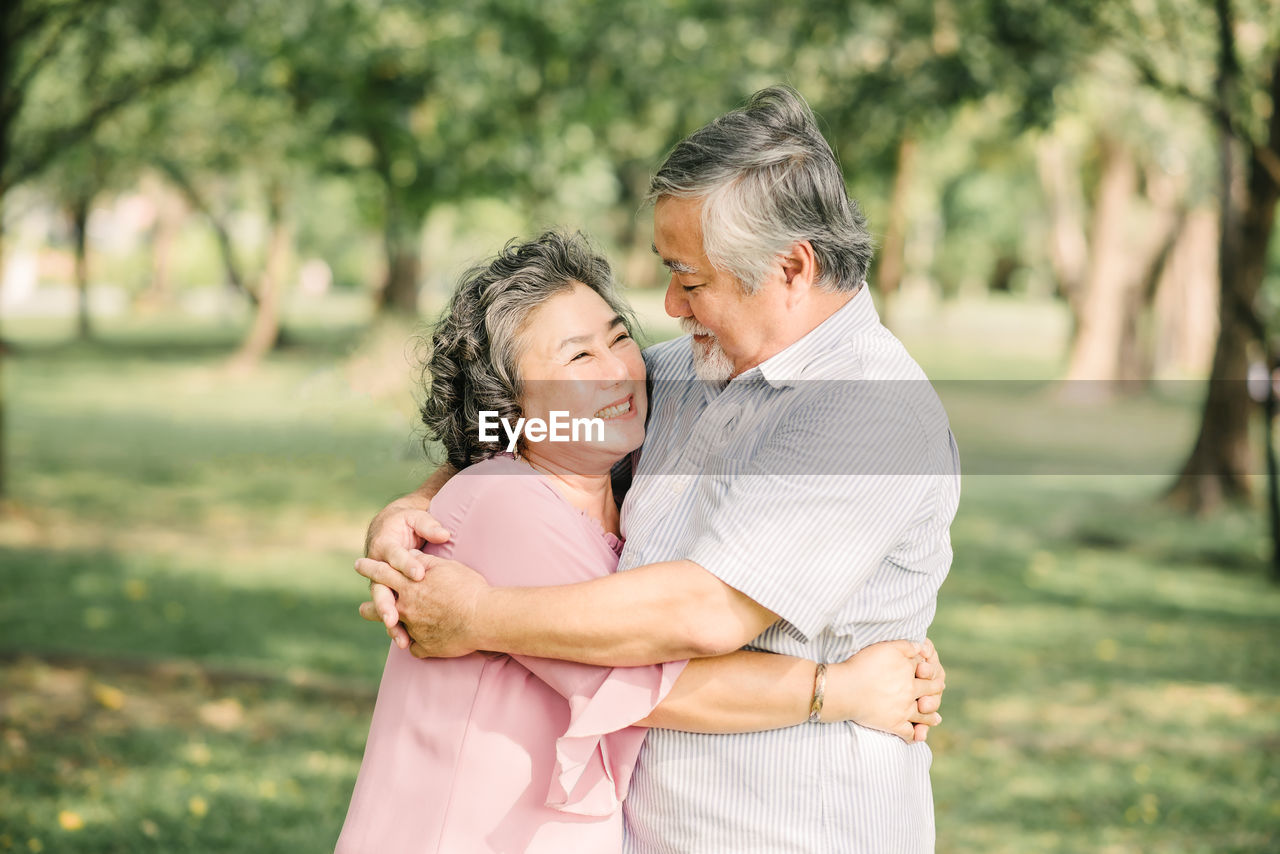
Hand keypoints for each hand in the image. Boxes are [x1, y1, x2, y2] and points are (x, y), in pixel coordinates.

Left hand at [355, 553, 489, 658]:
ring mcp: (414, 630)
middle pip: (381, 607)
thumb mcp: (445, 566)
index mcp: (409, 586)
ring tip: (391, 628)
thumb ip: (423, 562)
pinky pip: (415, 647)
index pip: (382, 573)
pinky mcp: (426, 647)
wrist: (483, 617)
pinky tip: (423, 641)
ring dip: (392, 629)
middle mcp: (407, 609)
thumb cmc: (467, 587)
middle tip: (362, 609)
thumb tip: (410, 556)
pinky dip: (418, 643)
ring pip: (396, 630)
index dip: (370, 568)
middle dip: (371, 607)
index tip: (358, 564)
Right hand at [362, 499, 450, 647]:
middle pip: (381, 589)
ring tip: (401, 640)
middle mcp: (380, 568)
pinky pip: (392, 613)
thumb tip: (444, 534)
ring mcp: (383, 584)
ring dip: (390, 623)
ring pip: (384, 606)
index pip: (396, 557)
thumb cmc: (405, 522)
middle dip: (386, 605)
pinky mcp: (391, 595)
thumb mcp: (416, 519)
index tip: (419, 575)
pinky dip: (398, 628)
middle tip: (394, 618)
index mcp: (385, 546)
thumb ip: (429, 526)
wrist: (388, 528)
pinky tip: (407, 644)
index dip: (407, 565)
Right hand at [824, 639, 943, 742]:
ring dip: (931, 716)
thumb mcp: (885, 648)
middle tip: (939, 688)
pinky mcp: (894, 725)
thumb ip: (906, 645)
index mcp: (910, 672)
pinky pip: (909, 733)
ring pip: (924, 715)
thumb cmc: (862, 666)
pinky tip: (917, 736)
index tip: (931, 670)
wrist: (845, 689)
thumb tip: (921, 647)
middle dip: (936, 689)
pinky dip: (915, 736)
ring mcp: (904, 710)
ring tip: (936, 718)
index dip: (929, 669)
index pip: (926, 669)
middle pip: (929, 691)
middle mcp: (911, 691)